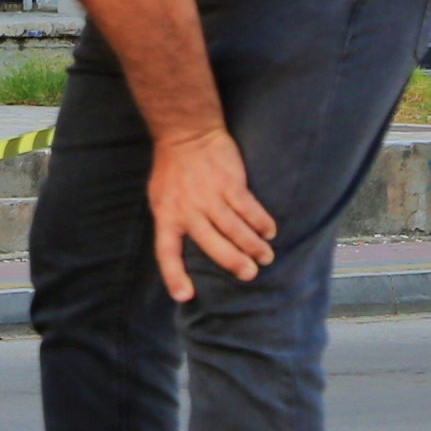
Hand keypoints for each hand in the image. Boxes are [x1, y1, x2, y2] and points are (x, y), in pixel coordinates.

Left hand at [148, 126, 274, 302]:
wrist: (186, 134)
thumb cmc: (173, 169)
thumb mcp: (161, 197)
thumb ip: (174, 221)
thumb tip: (188, 249)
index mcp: (166, 215)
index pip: (166, 252)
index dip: (174, 276)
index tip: (184, 296)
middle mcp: (188, 209)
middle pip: (212, 244)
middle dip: (233, 262)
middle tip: (249, 274)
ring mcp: (210, 196)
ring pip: (235, 229)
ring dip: (253, 245)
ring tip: (265, 257)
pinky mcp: (230, 184)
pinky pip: (249, 209)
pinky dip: (261, 222)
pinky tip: (269, 231)